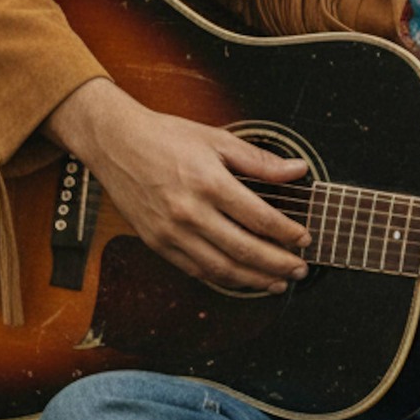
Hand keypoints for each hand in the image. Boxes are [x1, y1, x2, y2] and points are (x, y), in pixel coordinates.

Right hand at [46, 79, 310, 294]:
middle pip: (245, 250)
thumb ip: (260, 161)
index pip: (260, 218)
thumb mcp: (217, 140)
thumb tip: (297, 170)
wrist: (115, 143)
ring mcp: (171, 232)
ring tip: (278, 282)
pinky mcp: (157, 243)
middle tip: (299, 269)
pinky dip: (223, 280)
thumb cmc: (165, 137)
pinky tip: (242, 280)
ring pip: (221, 269)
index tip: (304, 239)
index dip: (287, 233)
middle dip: (278, 264)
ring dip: (254, 280)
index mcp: (209, 183)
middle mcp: (190, 212)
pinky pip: (196, 270)